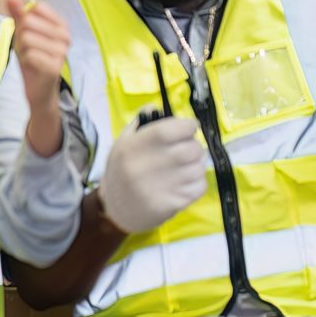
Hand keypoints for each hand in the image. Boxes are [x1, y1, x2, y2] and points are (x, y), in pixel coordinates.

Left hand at [5, 0, 69, 112]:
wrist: (37, 87)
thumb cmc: (32, 56)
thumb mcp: (23, 32)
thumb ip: (18, 13)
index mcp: (61, 24)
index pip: (36, 8)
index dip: (24, 19)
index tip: (28, 31)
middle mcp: (65, 36)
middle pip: (28, 23)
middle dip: (21, 36)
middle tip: (27, 48)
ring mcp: (62, 52)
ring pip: (27, 39)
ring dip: (22, 50)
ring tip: (30, 57)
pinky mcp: (55, 67)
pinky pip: (29, 55)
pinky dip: (25, 60)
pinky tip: (32, 66)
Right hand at [97, 114, 208, 233]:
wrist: (115, 210)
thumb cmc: (121, 172)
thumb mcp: (122, 143)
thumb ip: (140, 123)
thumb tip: (157, 106)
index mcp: (133, 148)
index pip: (169, 131)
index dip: (187, 126)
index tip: (189, 127)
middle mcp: (146, 167)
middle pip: (189, 149)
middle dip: (194, 146)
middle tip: (188, 148)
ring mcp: (160, 188)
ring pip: (198, 168)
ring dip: (197, 164)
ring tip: (186, 166)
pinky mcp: (171, 204)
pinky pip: (199, 187)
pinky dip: (197, 181)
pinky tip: (186, 181)